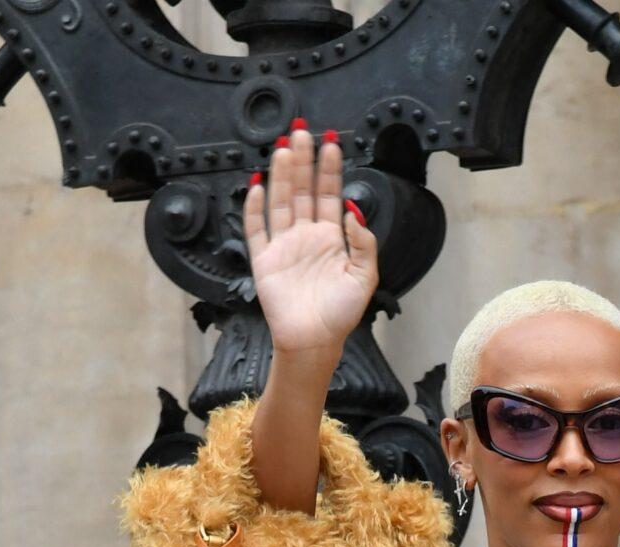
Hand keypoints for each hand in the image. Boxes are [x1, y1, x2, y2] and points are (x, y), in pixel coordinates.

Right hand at [245, 125, 377, 360]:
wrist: (315, 342)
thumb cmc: (340, 315)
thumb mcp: (364, 277)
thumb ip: (363, 242)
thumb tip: (353, 209)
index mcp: (331, 239)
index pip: (329, 195)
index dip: (330, 169)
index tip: (331, 142)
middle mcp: (306, 236)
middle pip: (302, 190)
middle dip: (303, 161)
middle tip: (302, 131)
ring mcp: (284, 246)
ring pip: (281, 201)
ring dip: (282, 175)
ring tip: (284, 148)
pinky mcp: (264, 260)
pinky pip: (256, 228)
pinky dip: (255, 207)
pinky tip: (258, 184)